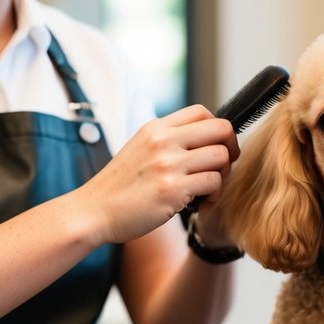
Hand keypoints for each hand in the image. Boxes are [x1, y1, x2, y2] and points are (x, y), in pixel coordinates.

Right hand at [75, 104, 238, 245]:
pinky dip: (214, 197)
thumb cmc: (119, 186)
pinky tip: (201, 205)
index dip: (218, 131)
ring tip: (209, 191)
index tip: (216, 149)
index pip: (203, 112)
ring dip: (223, 177)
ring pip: (221, 157)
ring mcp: (168, 164)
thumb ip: (167, 140)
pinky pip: (214, 183)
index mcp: (156, 128)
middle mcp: (163, 140)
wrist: (93, 211)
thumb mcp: (140, 149)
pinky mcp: (173, 189)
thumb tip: (204, 138)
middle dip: (231, 149)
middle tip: (222, 168)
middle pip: (221, 129)